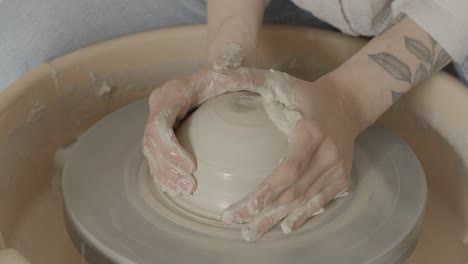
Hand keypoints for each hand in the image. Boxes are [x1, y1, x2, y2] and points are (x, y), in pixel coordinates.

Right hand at [142, 43, 257, 194]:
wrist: (217, 75)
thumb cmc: (225, 75)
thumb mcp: (229, 68)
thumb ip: (227, 65)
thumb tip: (224, 66)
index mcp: (171, 93)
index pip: (159, 125)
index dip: (171, 149)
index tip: (192, 168)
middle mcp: (159, 106)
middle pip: (152, 143)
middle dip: (168, 168)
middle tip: (190, 186)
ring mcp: (159, 120)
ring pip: (151, 153)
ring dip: (165, 175)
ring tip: (185, 191)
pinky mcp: (164, 132)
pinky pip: (156, 156)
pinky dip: (164, 174)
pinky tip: (174, 188)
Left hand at [221, 69, 365, 240]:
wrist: (346, 103)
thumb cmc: (306, 94)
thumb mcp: (280, 82)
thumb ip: (249, 79)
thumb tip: (217, 75)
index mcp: (311, 131)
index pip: (289, 168)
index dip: (267, 191)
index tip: (244, 207)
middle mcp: (328, 153)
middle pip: (294, 191)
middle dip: (264, 211)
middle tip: (237, 225)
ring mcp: (338, 169)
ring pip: (306, 201)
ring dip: (278, 219)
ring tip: (252, 232)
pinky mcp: (343, 178)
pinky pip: (321, 202)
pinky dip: (302, 216)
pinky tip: (285, 227)